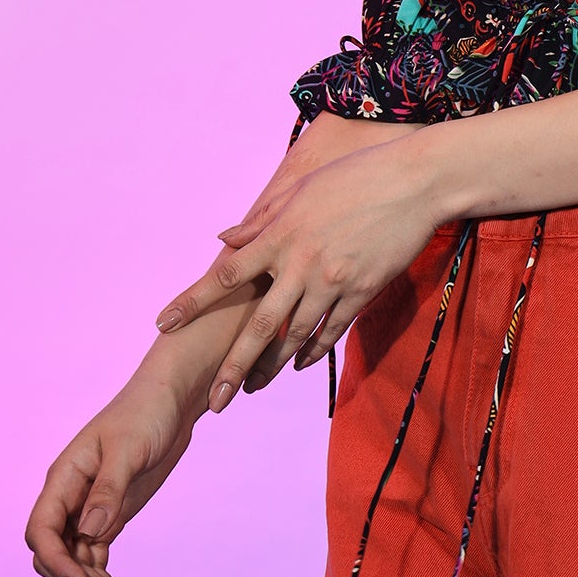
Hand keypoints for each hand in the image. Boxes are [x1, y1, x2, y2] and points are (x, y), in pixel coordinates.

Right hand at [25, 370, 196, 576]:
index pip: (42, 531)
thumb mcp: (130, 449)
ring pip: (75, 560)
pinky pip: (95, 555)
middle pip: (54, 553)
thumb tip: (88, 533)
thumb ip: (108, 490)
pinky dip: (103, 576)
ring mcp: (89, 509)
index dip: (55, 561)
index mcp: (64, 478)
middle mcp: (70, 497)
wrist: (173, 399)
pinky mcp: (110, 515)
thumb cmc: (147, 413)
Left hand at [153, 126, 451, 410]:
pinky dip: (313, 351)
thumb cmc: (355, 176)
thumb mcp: (301, 192)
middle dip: (232, 366)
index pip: (225, 275)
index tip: (163, 324)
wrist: (415, 182)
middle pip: (258, 326)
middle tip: (214, 400)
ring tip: (252, 388)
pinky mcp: (362, 291)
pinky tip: (298, 365)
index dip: (192, 302)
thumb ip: (260, 221)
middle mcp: (301, 264)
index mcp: (280, 235)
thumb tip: (222, 239)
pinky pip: (332, 331)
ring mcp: (333, 282)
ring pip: (294, 336)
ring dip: (271, 367)